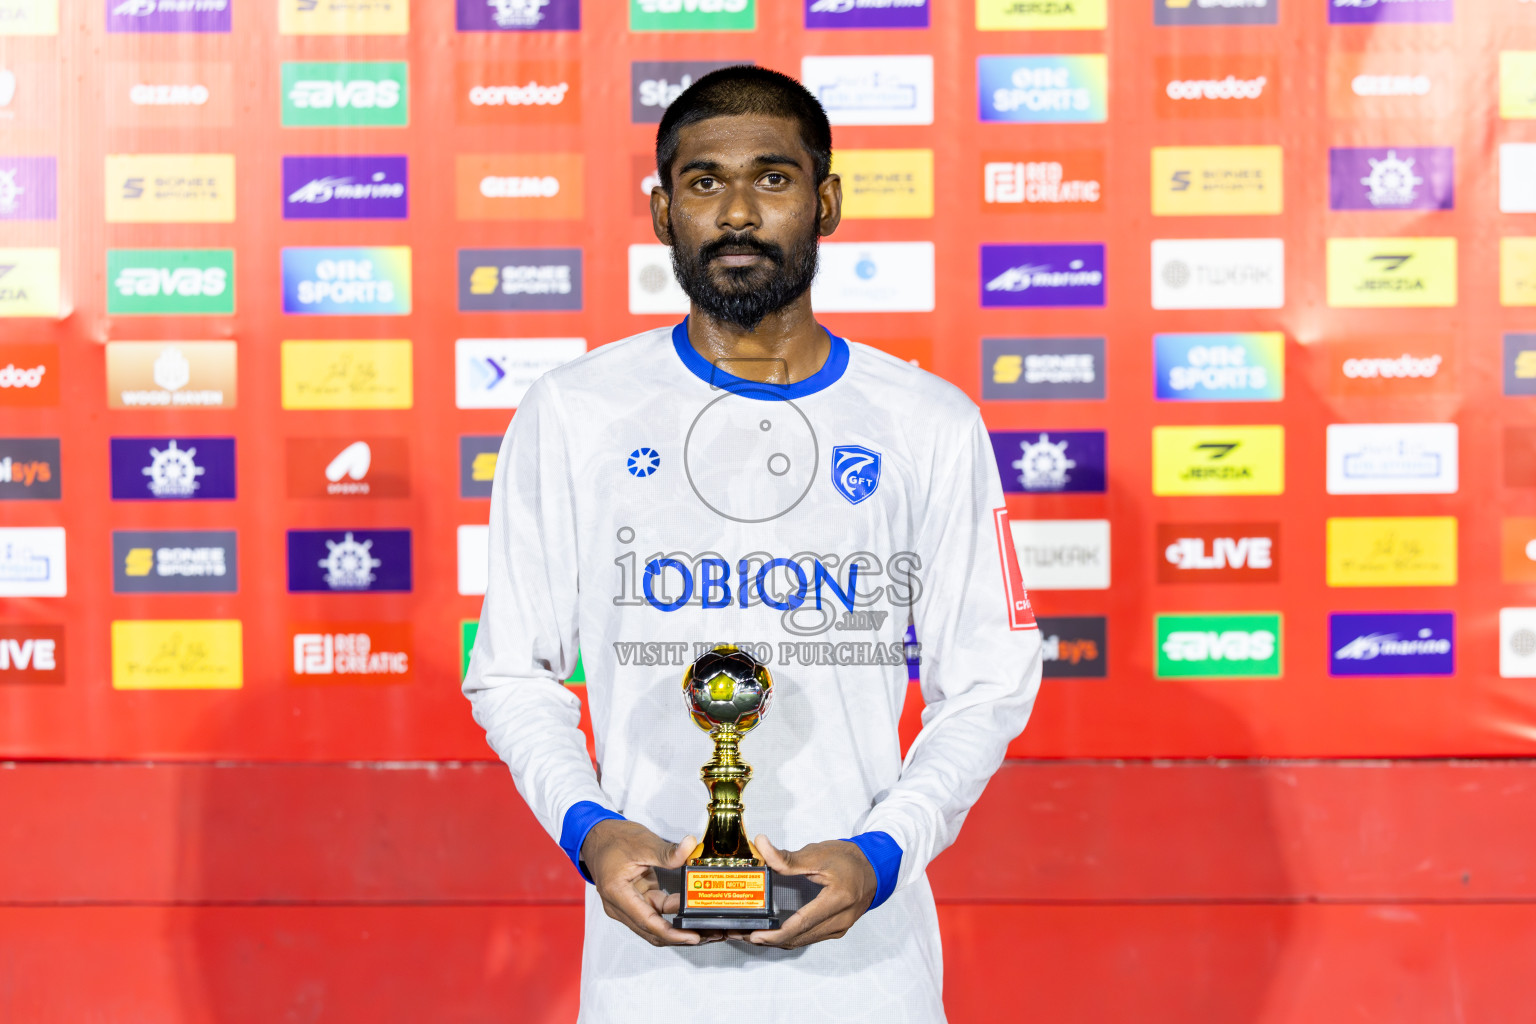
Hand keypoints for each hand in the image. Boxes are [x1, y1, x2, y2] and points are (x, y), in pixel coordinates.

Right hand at [582, 819, 715, 946]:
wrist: (597, 836)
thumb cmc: (612, 840)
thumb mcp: (642, 842)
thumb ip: (667, 851)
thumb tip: (689, 847)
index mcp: (618, 894)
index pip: (647, 922)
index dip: (672, 933)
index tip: (692, 936)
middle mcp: (620, 907)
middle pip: (653, 931)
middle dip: (681, 936)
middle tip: (709, 934)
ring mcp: (629, 906)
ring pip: (656, 926)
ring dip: (679, 928)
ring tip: (706, 927)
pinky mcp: (637, 901)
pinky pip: (657, 914)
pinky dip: (674, 915)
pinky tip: (692, 911)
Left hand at [747, 834, 877, 948]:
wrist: (873, 868)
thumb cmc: (848, 859)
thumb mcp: (818, 853)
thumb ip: (788, 857)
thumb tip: (761, 845)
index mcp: (838, 899)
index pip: (803, 923)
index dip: (777, 933)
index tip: (755, 934)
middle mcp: (841, 920)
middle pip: (800, 938)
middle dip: (770, 940)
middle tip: (743, 934)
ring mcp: (840, 928)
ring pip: (803, 941)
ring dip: (777, 941)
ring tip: (751, 935)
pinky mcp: (836, 930)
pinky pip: (809, 938)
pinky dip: (789, 938)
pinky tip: (773, 933)